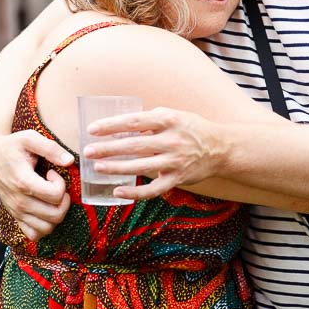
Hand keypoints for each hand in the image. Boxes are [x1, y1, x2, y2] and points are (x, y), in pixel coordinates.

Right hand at [0, 130, 70, 241]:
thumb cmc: (12, 146)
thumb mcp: (30, 138)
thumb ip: (51, 148)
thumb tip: (69, 161)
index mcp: (23, 182)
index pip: (56, 195)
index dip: (61, 183)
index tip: (53, 173)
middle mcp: (19, 202)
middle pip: (55, 215)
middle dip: (64, 200)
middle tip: (56, 186)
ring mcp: (16, 211)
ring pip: (47, 228)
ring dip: (57, 213)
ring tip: (50, 198)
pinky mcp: (15, 216)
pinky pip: (34, 234)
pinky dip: (45, 226)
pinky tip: (45, 209)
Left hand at [83, 107, 225, 200]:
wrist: (220, 148)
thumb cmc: (192, 128)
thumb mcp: (175, 115)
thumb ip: (151, 118)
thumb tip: (121, 123)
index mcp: (168, 120)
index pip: (134, 122)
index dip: (111, 126)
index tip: (92, 130)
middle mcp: (171, 140)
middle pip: (133, 145)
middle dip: (108, 148)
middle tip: (88, 151)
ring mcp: (174, 161)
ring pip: (140, 167)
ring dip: (116, 168)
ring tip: (97, 168)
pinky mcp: (177, 178)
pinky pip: (153, 189)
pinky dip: (134, 192)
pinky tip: (118, 191)